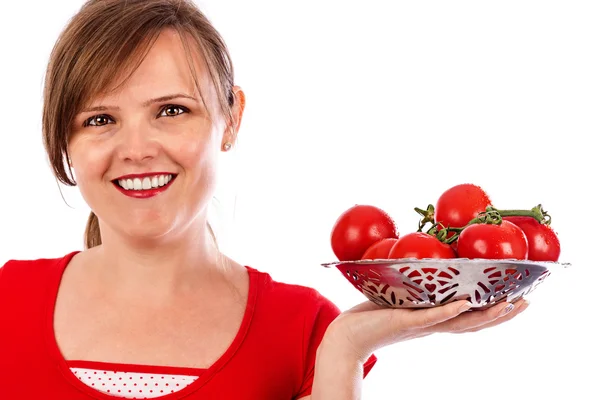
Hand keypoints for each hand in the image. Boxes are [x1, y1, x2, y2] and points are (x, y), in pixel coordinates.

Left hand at [322, 298, 528, 361]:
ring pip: (458, 324)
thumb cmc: (372, 316)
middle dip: (502, 315)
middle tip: (526, 302)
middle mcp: (432, 326)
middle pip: (474, 324)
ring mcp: (420, 325)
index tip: (519, 298)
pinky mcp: (404, 321)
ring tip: (506, 304)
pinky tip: (464, 303)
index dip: (496, 311)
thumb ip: (416, 289)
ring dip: (484, 315)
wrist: (347, 335)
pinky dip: (448, 312)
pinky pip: (429, 318)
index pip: (471, 318)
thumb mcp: (401, 300)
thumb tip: (427, 265)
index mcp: (434, 321)